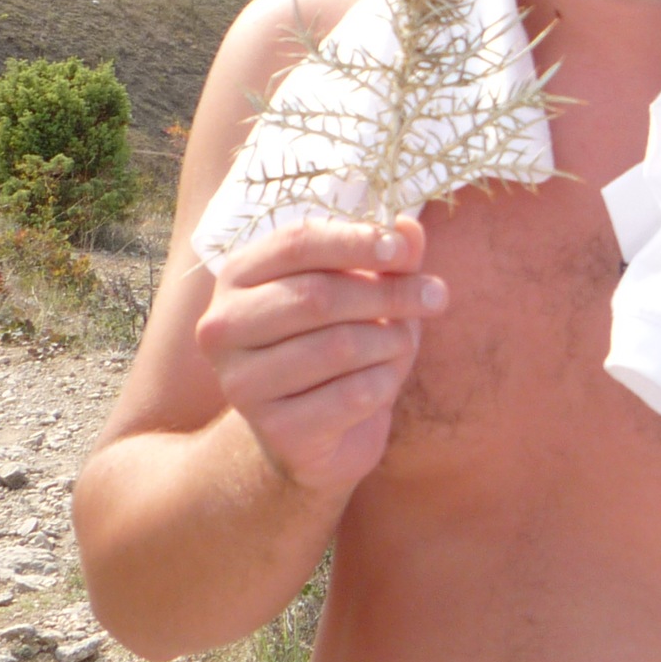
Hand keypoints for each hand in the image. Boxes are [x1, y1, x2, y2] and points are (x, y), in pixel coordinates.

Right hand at [195, 219, 448, 495]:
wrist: (320, 434)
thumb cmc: (341, 343)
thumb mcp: (366, 292)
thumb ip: (385, 257)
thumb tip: (408, 227)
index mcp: (240, 276)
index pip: (295, 244)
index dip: (354, 241)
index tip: (402, 250)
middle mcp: (224, 327)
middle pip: (316, 296)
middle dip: (388, 293)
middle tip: (436, 296)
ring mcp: (241, 382)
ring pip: (338, 347)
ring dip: (390, 340)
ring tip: (402, 341)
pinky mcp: (274, 429)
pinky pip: (351, 395)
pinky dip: (385, 383)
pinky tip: (384, 382)